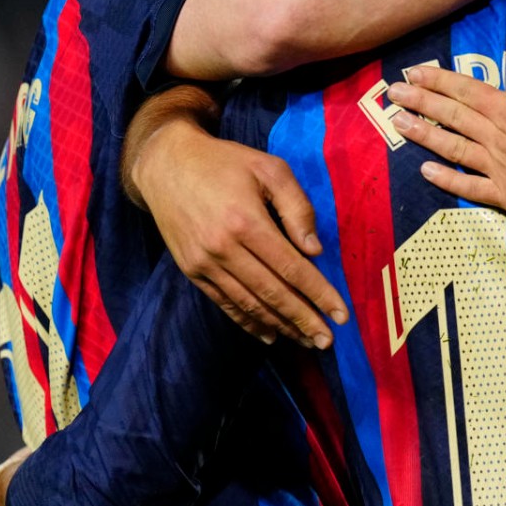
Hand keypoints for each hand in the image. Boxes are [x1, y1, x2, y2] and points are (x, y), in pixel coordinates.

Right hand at [132, 117, 347, 347]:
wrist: (165, 164)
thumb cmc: (225, 162)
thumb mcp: (269, 168)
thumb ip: (297, 207)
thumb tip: (314, 251)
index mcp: (246, 222)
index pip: (292, 268)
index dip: (319, 294)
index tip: (341, 316)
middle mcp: (223, 249)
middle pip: (272, 293)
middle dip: (304, 320)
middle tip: (327, 342)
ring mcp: (204, 263)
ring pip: (249, 303)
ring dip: (280, 325)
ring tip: (306, 340)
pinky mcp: (192, 270)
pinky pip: (224, 303)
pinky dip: (247, 322)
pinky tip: (269, 334)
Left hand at [382, 41, 505, 222]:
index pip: (466, 90)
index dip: (437, 81)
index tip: (412, 74)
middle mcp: (496, 138)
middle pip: (452, 117)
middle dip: (420, 102)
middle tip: (392, 94)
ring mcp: (498, 169)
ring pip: (453, 149)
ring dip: (424, 136)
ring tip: (398, 125)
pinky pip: (469, 188)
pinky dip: (446, 180)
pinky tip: (426, 172)